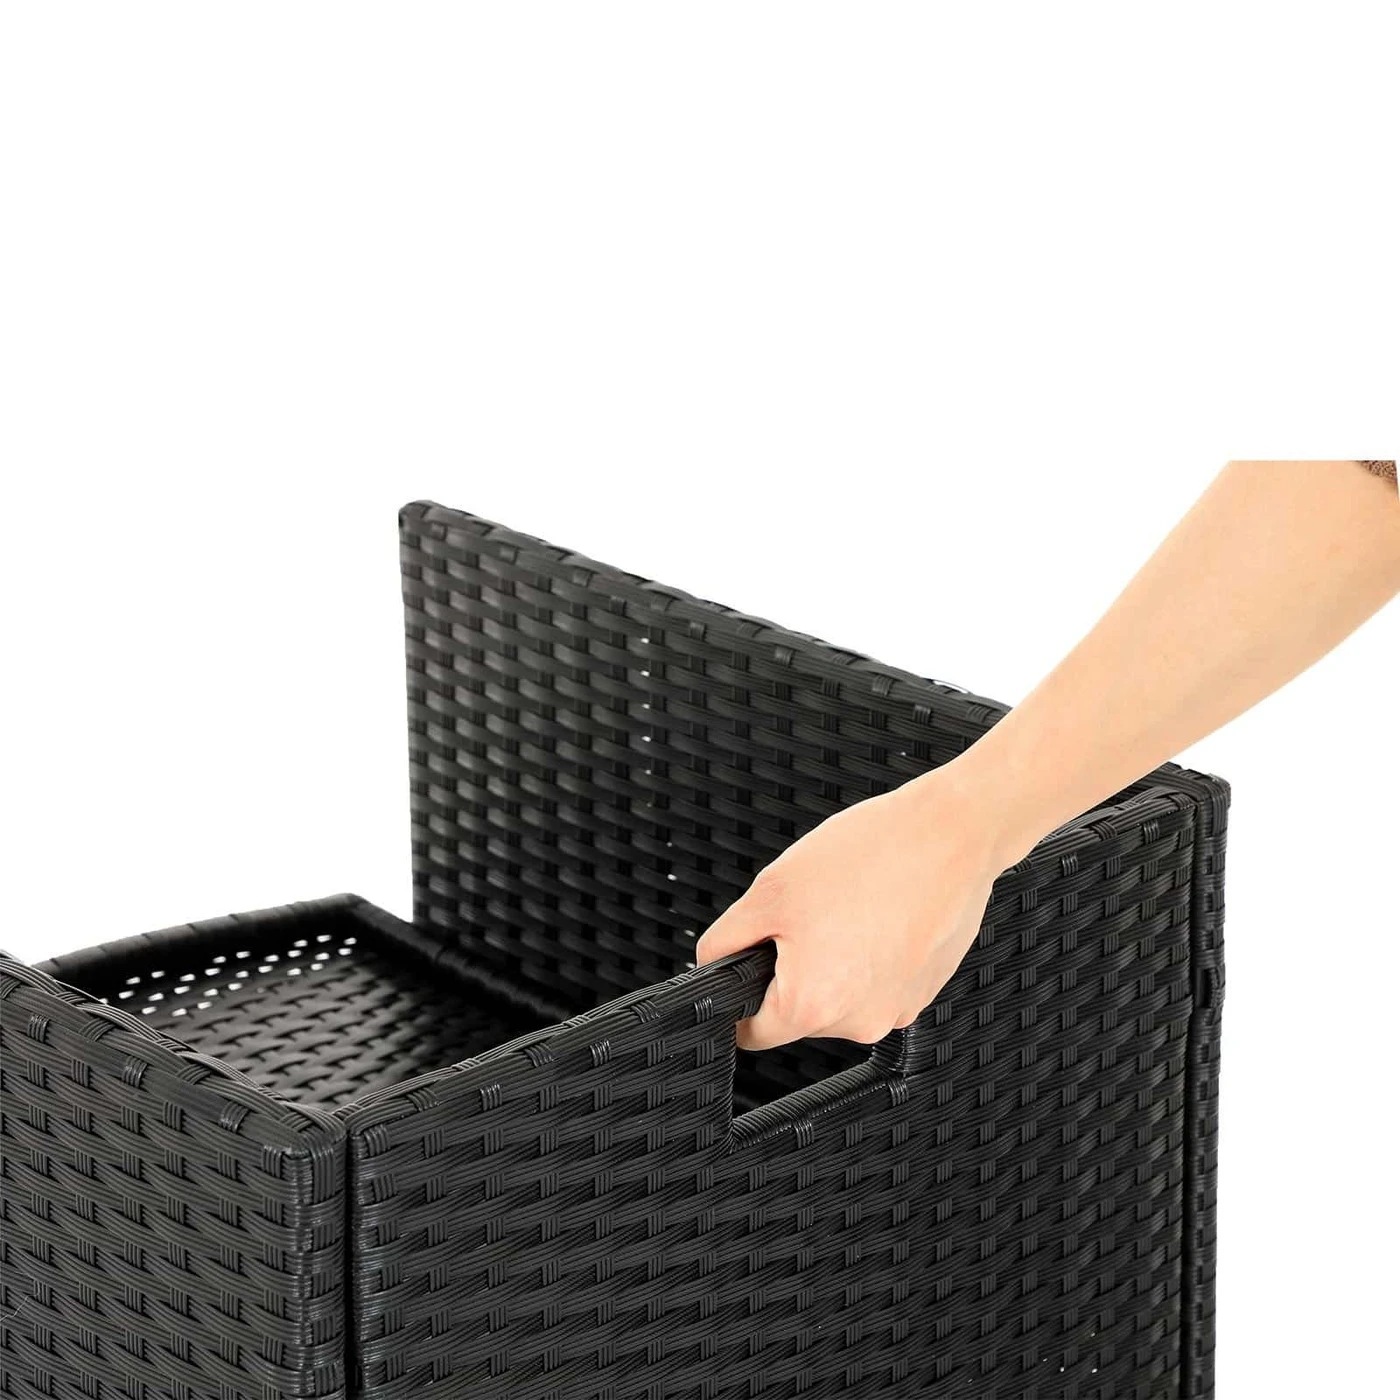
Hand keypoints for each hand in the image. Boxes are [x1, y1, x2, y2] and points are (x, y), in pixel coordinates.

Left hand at [693, 768, 1006, 1050]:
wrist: (951, 834)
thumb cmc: (869, 857)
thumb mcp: (770, 891)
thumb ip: (726, 940)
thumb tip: (710, 965)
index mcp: (812, 1007)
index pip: (752, 1033)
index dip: (739, 999)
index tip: (748, 965)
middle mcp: (859, 1023)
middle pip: (798, 1011)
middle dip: (792, 968)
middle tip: (810, 914)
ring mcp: (898, 1010)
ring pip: (839, 995)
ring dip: (834, 959)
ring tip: (851, 905)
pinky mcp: (925, 990)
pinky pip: (877, 981)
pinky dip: (871, 954)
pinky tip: (880, 911)